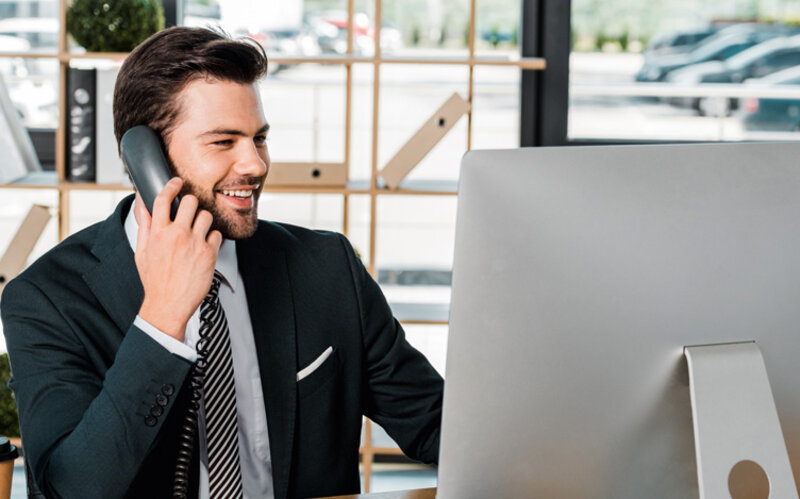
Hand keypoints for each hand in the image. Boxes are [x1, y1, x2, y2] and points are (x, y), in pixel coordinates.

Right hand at [134, 178, 221, 340]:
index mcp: (158, 233)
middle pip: (190, 201)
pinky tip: (205, 246)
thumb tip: (144, 206)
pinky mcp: (209, 254)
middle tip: (190, 210)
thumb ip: (145, 227)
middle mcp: (177, 235)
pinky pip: (216, 234)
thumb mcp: (142, 252)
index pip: (163, 199)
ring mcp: (195, 243)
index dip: (171, 186)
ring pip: (206, 216)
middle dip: (191, 203)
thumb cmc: (154, 280)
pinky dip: (212, 238)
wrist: (168, 304)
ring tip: (198, 230)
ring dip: (203, 220)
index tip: (177, 182)